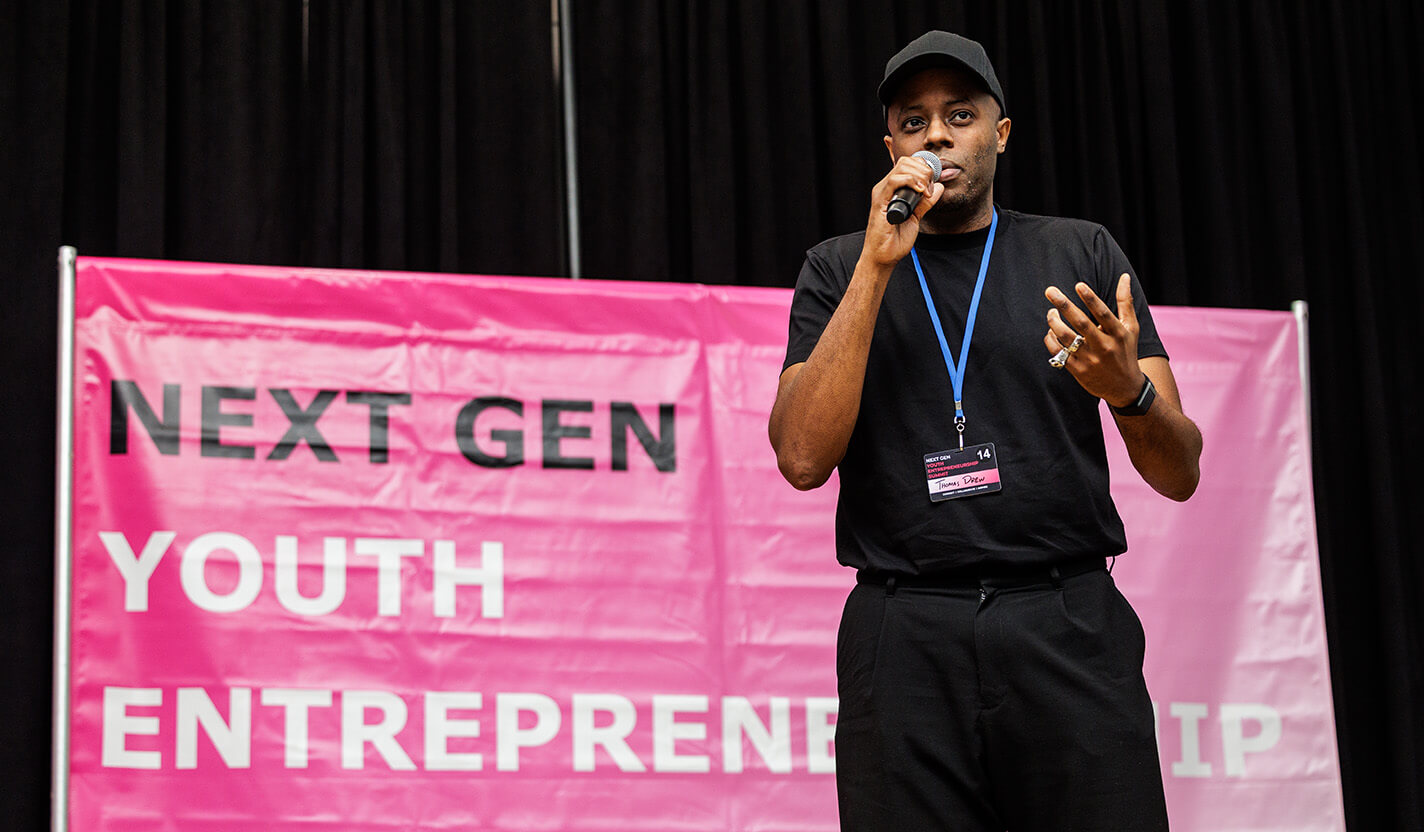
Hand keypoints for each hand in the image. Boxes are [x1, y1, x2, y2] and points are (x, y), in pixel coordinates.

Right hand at [860, 155, 944, 266]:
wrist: (884, 257)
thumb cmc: (894, 240)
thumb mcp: (916, 218)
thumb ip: (925, 202)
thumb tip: (939, 187)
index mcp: (893, 189)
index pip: (909, 164)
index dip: (925, 168)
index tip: (933, 184)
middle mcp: (886, 187)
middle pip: (907, 162)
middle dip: (925, 171)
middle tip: (930, 190)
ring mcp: (882, 193)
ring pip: (902, 167)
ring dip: (920, 176)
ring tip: (926, 193)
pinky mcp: (880, 201)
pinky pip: (894, 181)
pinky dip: (911, 182)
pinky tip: (920, 192)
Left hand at [1043, 274, 1144, 406]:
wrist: (1125, 388)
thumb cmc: (1126, 351)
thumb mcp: (1130, 328)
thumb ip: (1125, 302)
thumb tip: (1124, 276)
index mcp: (1118, 334)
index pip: (1103, 313)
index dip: (1091, 299)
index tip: (1078, 285)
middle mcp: (1104, 346)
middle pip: (1081, 323)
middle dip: (1064, 305)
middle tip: (1050, 291)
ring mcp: (1090, 359)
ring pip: (1066, 338)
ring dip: (1054, 322)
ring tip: (1051, 312)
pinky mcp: (1078, 370)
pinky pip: (1058, 352)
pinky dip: (1051, 340)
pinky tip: (1051, 332)